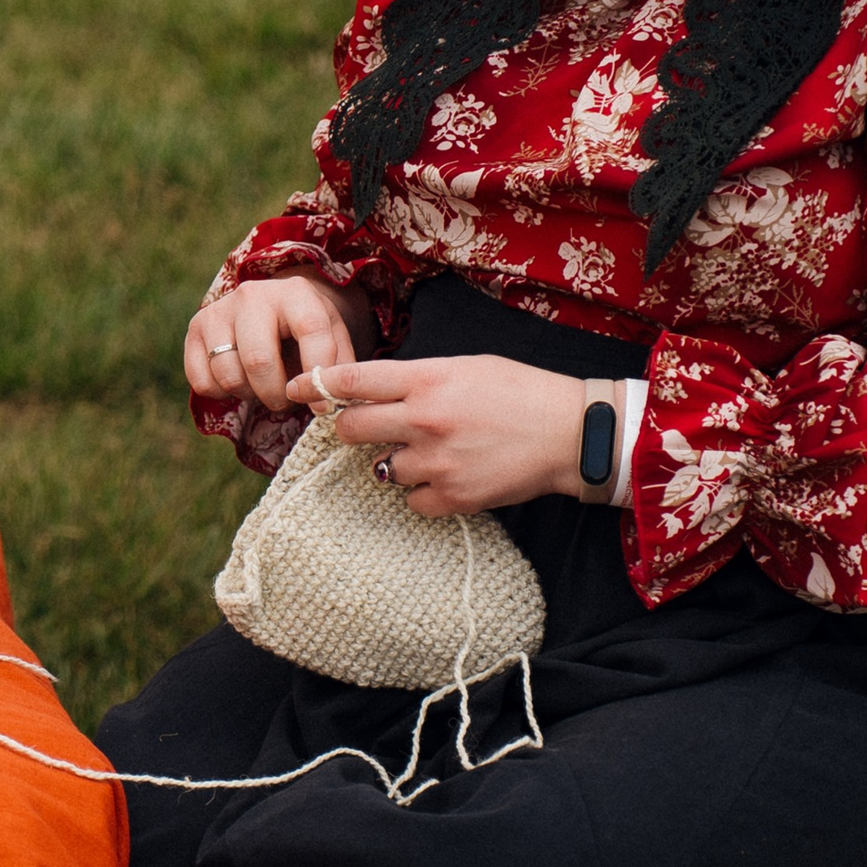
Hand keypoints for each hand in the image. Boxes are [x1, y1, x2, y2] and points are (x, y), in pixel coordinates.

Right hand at [186, 273, 370, 413]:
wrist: (271, 309)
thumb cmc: (306, 332)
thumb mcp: (333, 339)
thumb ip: (337, 368)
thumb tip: (328, 403)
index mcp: (296, 293)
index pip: (310, 329)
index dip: (316, 371)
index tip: (321, 405)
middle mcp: (252, 295)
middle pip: (258, 360)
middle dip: (276, 395)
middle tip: (286, 400)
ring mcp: (219, 310)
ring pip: (228, 375)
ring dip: (249, 395)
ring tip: (262, 386)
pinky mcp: (195, 328)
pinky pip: (202, 381)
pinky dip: (222, 394)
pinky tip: (238, 380)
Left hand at [288, 355, 586, 515]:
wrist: (571, 433)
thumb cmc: (520, 392)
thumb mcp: (466, 367)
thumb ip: (418, 378)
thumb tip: (374, 390)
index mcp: (427, 379)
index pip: (353, 380)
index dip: (316, 384)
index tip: (295, 389)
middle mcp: (424, 419)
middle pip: (350, 428)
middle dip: (349, 428)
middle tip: (364, 428)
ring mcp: (436, 462)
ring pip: (381, 467)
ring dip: (396, 460)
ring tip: (434, 451)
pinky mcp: (452, 497)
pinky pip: (410, 500)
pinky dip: (422, 492)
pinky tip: (448, 476)